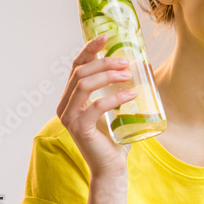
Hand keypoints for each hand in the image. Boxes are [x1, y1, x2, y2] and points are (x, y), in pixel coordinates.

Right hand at [56, 37, 136, 175]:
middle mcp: (65, 105)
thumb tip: (138, 66)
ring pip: (83, 85)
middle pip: (80, 72)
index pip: (76, 67)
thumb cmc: (116, 137)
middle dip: (105, 63)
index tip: (106, 37)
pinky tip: (132, 94)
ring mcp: (69, 117)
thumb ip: (118, 90)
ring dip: (108, 75)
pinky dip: (115, 97)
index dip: (90, 50)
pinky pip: (95, 106)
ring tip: (130, 75)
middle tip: (128, 62)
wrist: (112, 167)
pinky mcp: (78, 128)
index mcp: (71, 98)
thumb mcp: (116, 108)